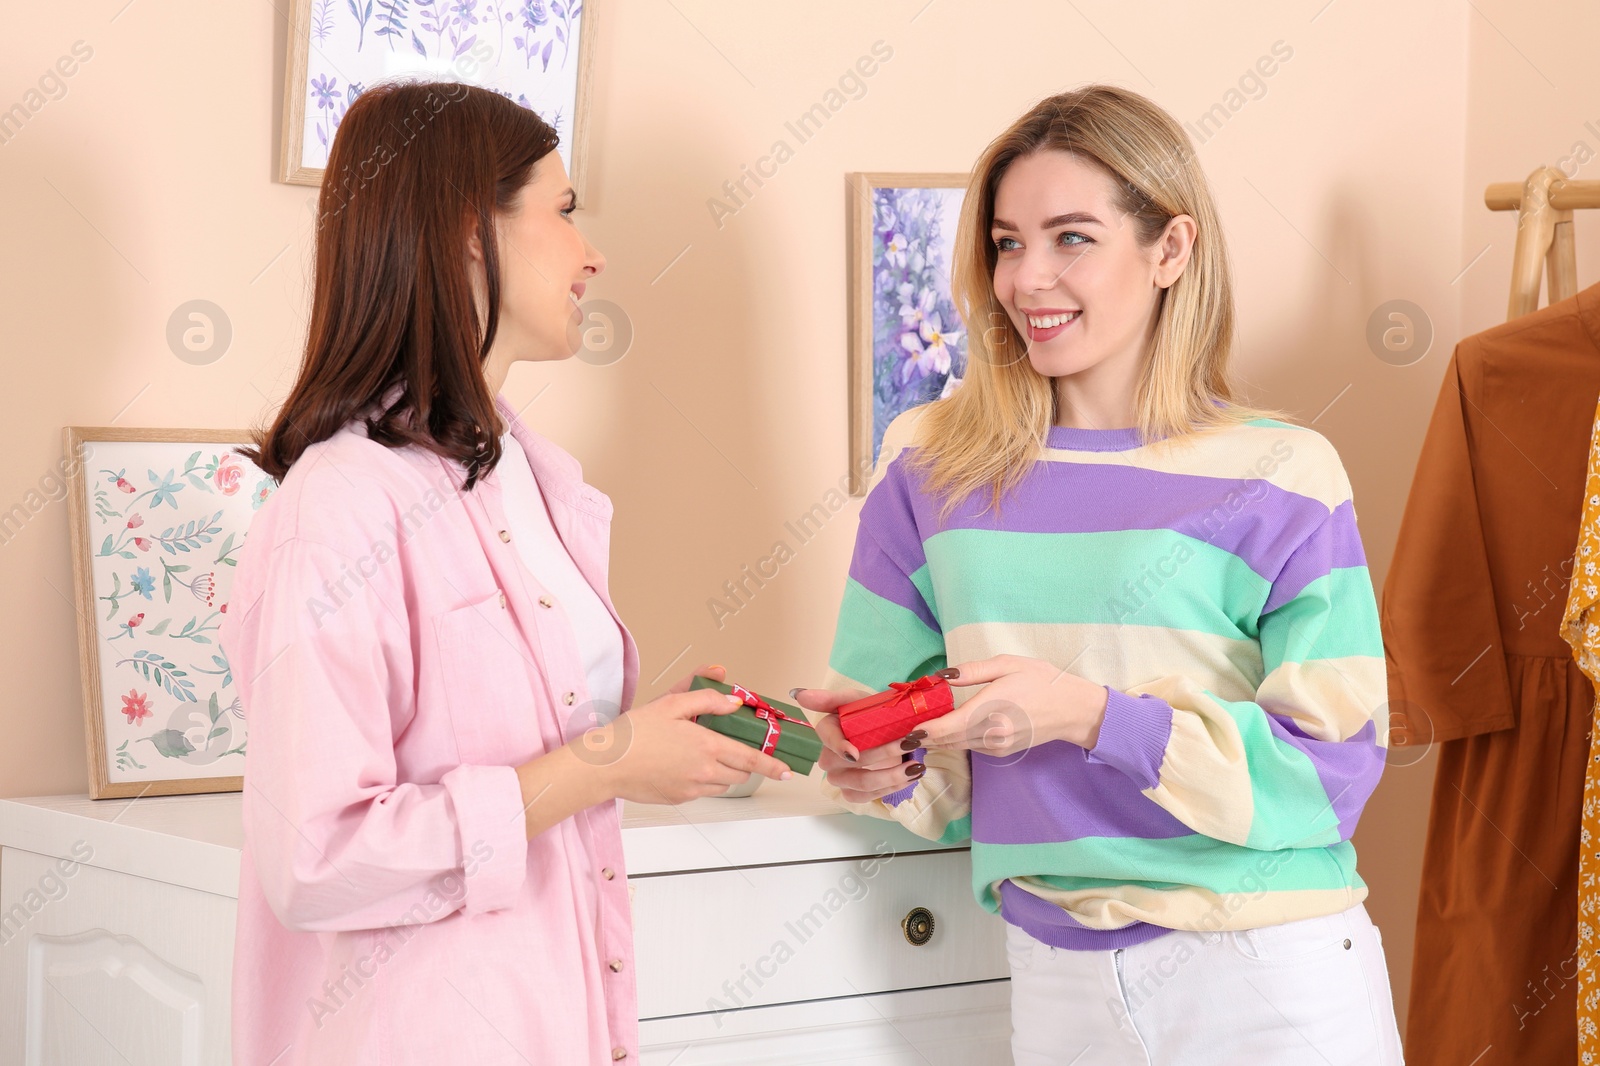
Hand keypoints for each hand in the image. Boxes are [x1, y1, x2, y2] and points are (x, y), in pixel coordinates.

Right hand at [588, 664, 793, 804]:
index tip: (788, 770)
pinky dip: (705, 779)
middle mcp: (704, 771)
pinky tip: (684, 764)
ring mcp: (691, 789)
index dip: (774, 765)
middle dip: (746, 762)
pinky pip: (703, 791)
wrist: (605, 765)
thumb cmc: (633, 733)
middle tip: (736, 747)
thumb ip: (706, 698)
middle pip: (741, 773)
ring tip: (704, 753)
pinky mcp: (679, 799)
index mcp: (706, 746)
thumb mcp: (670, 703)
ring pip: (724, 784)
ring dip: (725, 771)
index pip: (752, 758)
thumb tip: (733, 699)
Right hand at [790, 687, 925, 803]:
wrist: (890, 731)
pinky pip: (867, 797)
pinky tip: (910, 776)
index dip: (839, 747)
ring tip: (916, 765)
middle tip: (910, 742)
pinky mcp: (853, 793)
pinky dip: (892, 788)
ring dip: (891, 776)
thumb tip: (797, 693)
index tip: (854, 753)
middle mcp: (829, 758)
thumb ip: (829, 698)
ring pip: (861, 783)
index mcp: (828, 730)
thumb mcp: (856, 700)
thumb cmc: (871, 714)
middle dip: (883, 754)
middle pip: (851, 763)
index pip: (827, 738)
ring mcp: (840, 778)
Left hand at [917, 655, 1108, 756]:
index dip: (920, 733)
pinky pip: (970, 746)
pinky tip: (943, 730)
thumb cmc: (1041, 681)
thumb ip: (972, 671)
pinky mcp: (1000, 750)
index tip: (901, 731)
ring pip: (956, 746)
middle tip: (896, 734)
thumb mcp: (1007, 665)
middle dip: (921, 738)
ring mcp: (996, 745)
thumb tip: (942, 676)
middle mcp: (990, 734)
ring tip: (913, 730)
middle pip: (946, 741)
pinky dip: (953, 740)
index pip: (945, 728)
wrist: (1073, 709)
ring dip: (936, 740)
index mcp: (989, 710)